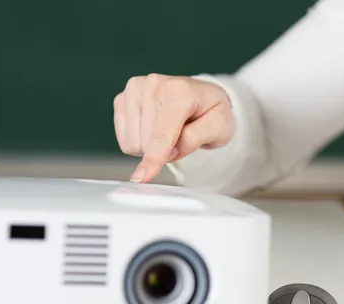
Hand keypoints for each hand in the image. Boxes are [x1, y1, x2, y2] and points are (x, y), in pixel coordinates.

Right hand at [113, 74, 235, 182]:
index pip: (162, 135)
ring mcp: (135, 89)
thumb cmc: (212, 112)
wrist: (203, 95)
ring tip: (169, 130)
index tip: (141, 178)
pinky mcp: (123, 98)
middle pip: (146, 142)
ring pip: (132, 143)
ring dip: (150, 146)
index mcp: (178, 91)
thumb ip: (195, 140)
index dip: (153, 159)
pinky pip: (124, 138)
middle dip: (163, 150)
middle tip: (181, 136)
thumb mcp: (220, 128)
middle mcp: (153, 85)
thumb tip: (169, 153)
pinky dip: (139, 140)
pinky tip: (154, 128)